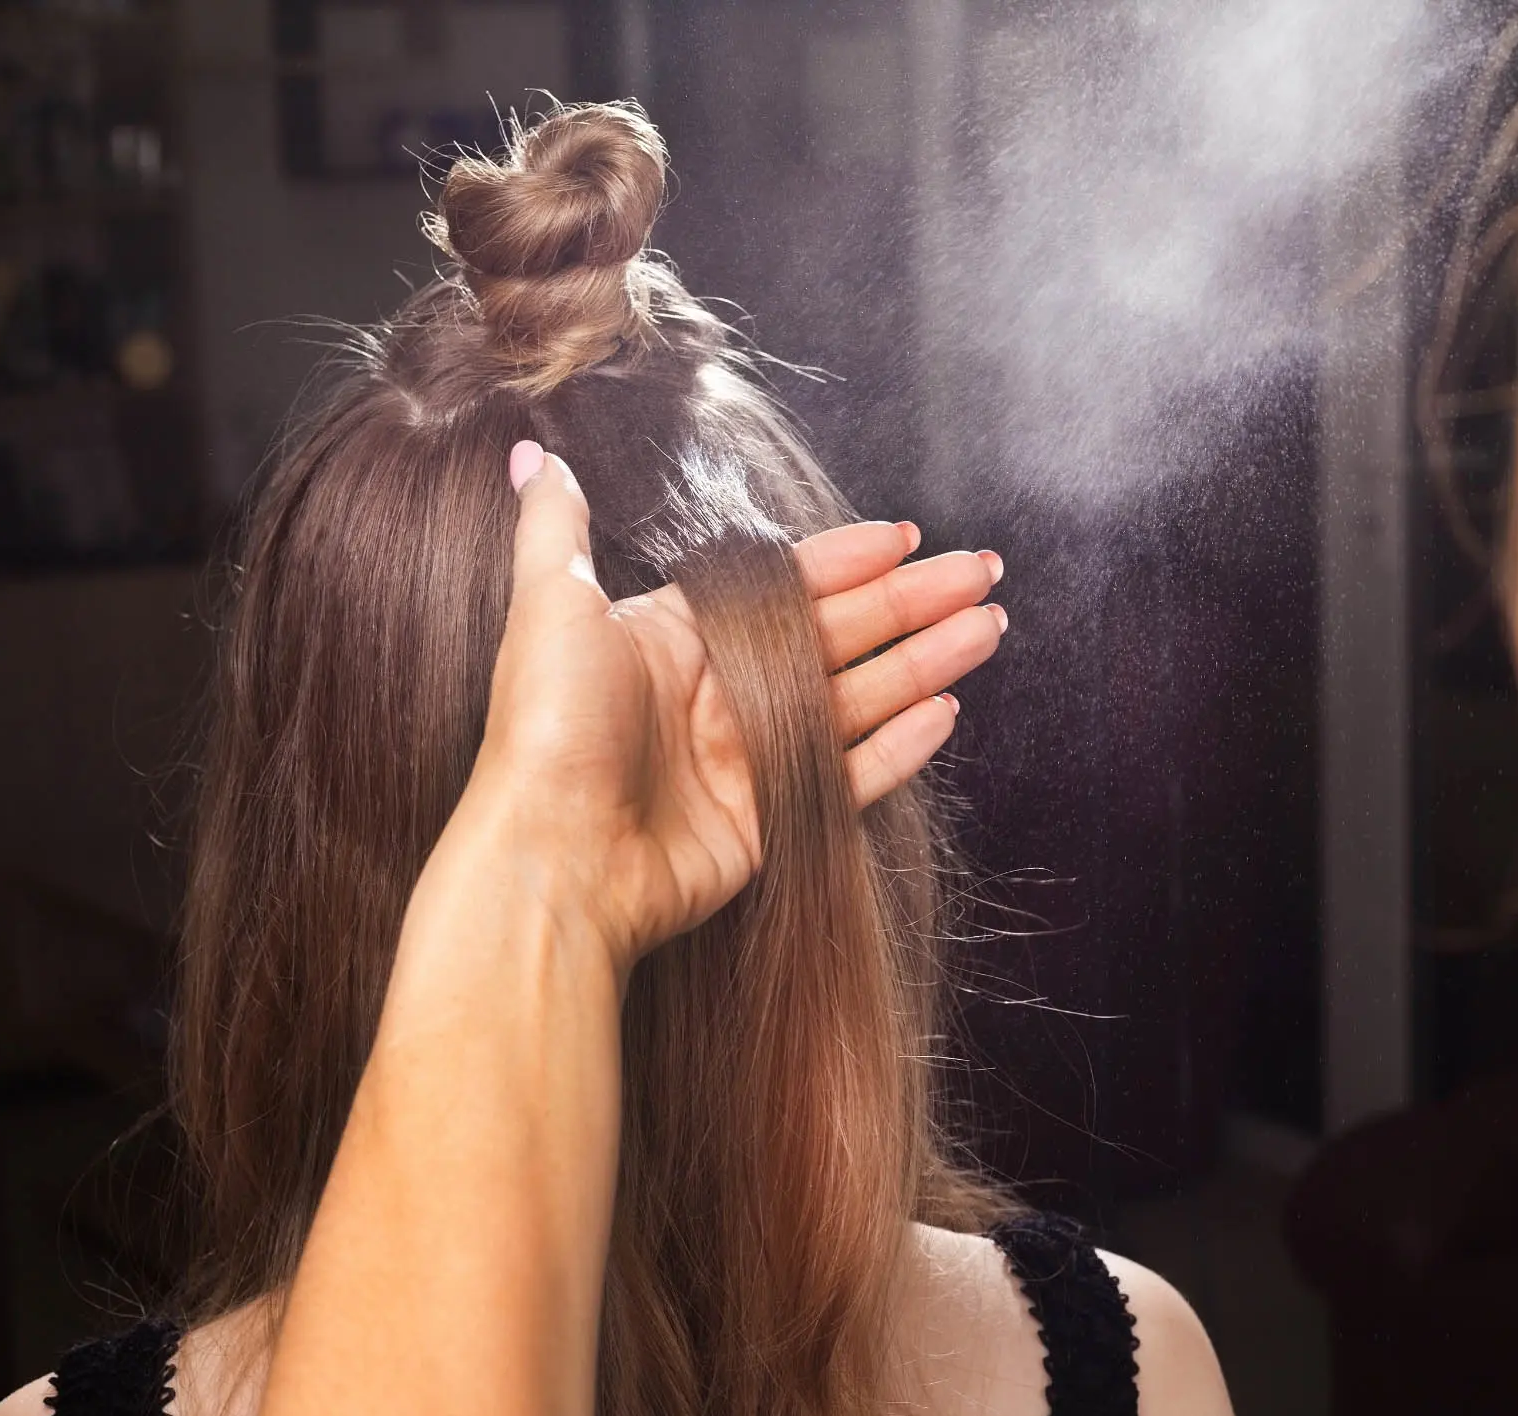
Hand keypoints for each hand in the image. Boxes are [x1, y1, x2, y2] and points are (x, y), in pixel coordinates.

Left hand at [446, 441, 1006, 969]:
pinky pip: (853, 775)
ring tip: (989, 629)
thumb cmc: (547, 731)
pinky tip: (944, 713)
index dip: (848, 557)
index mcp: (680, 636)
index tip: (905, 536)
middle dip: (914, 600)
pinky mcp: (772, 820)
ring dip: (927, 660)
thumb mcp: (549, 607)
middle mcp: (722, 693)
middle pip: (841, 632)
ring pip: (861, 696)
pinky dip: (900, 748)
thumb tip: (529, 455)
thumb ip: (556, 530)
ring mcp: (752, 759)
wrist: (553, 858)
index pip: (784, 583)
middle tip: (982, 572)